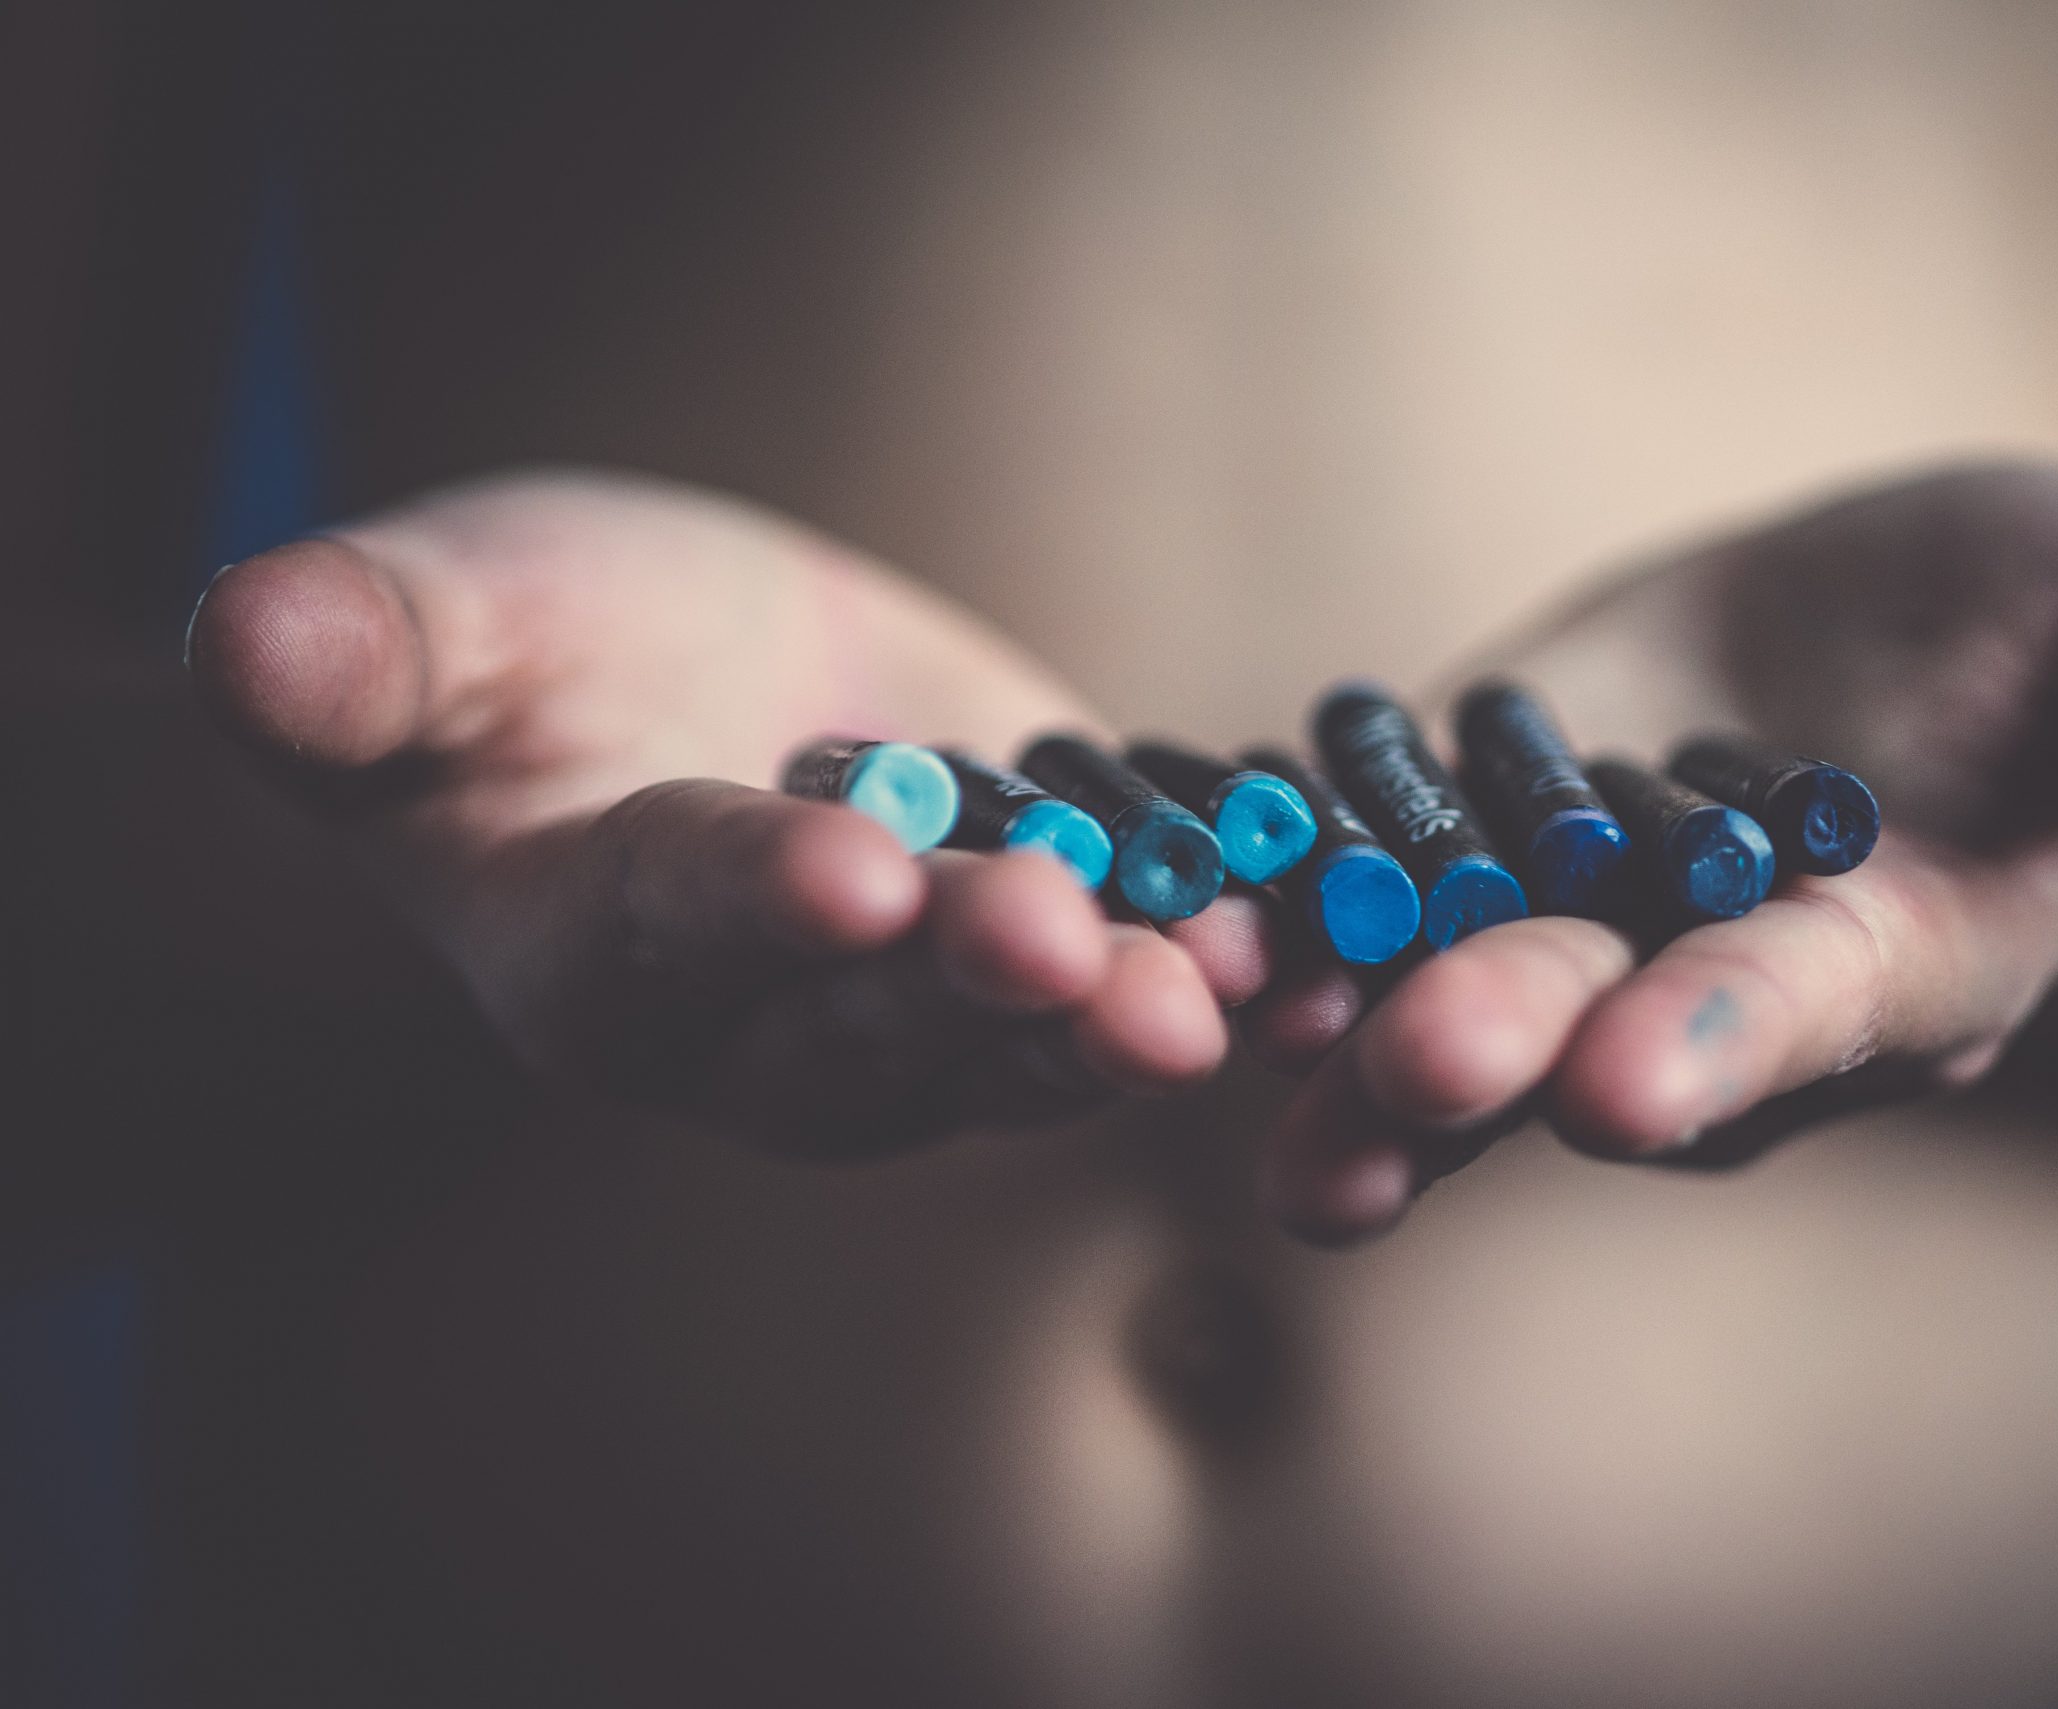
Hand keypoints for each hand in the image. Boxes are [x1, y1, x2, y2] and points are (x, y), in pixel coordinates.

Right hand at [187, 470, 1275, 1152]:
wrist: (655, 683)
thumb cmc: (501, 656)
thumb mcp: (416, 629)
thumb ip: (351, 656)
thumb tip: (248, 643)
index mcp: (596, 946)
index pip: (674, 922)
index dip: (754, 900)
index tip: (843, 875)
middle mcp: (771, 1014)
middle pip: (876, 1014)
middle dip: (976, 984)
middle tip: (1076, 957)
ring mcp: (919, 997)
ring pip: (1020, 1027)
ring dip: (1126, 1005)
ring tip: (1230, 982)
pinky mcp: (1042, 933)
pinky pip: (1131, 961)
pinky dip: (1224, 952)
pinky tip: (1320, 939)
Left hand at [1257, 462, 2057, 1240]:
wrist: (1928, 638)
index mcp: (1896, 957)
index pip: (1810, 1013)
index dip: (1728, 1042)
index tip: (1632, 1083)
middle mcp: (1715, 977)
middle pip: (1597, 1023)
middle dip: (1496, 1049)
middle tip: (1391, 1088)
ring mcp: (1578, 914)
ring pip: (1449, 984)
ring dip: (1333, 1024)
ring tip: (1220, 1055)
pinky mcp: (1472, 829)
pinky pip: (1363, 873)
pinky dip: (1271, 892)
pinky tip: (1174, 904)